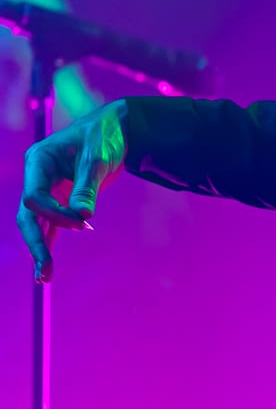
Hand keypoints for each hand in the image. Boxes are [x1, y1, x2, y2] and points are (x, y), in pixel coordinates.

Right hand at [17, 99, 128, 282]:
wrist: (114, 131)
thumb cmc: (103, 137)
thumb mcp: (97, 158)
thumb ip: (87, 186)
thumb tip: (82, 214)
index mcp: (38, 161)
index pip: (34, 197)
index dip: (55, 214)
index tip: (84, 222)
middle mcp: (36, 177)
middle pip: (28, 215)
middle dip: (36, 243)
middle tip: (46, 270)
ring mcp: (47, 189)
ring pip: (37, 223)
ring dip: (40, 249)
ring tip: (44, 277)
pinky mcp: (60, 199)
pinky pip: (51, 224)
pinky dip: (50, 242)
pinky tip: (47, 267)